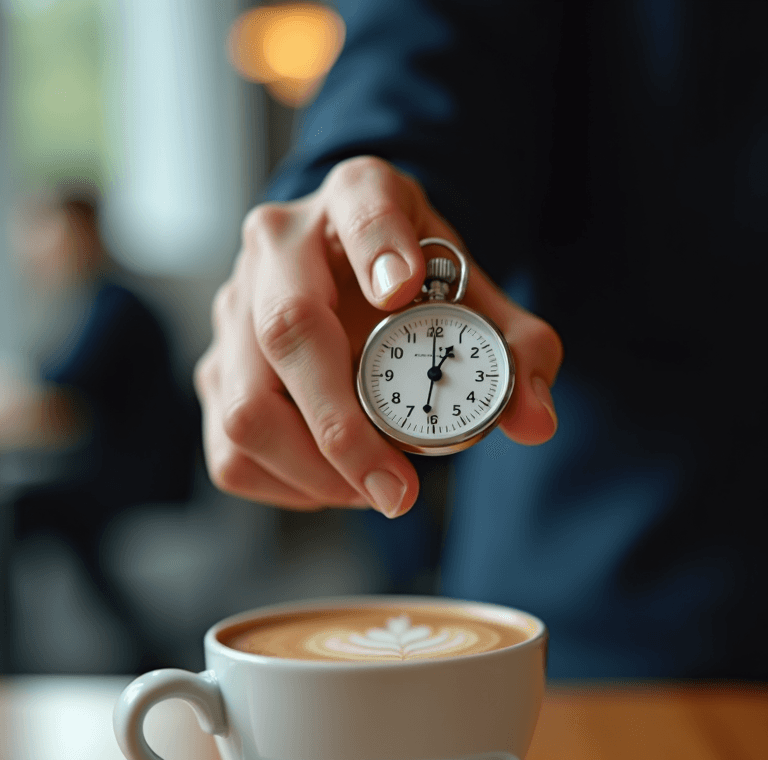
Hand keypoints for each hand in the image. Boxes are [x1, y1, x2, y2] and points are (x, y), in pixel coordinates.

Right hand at [195, 156, 561, 516]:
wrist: (357, 277)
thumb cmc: (419, 289)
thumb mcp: (476, 300)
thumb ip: (519, 352)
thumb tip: (536, 421)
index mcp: (355, 196)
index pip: (362, 202)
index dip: (378, 244)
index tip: (401, 290)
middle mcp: (279, 244)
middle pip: (288, 331)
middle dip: (343, 429)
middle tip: (400, 491)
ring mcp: (235, 308)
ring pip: (246, 408)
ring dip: (315, 472)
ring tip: (375, 491)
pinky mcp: (217, 367)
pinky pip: (231, 450)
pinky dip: (287, 486)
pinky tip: (334, 483)